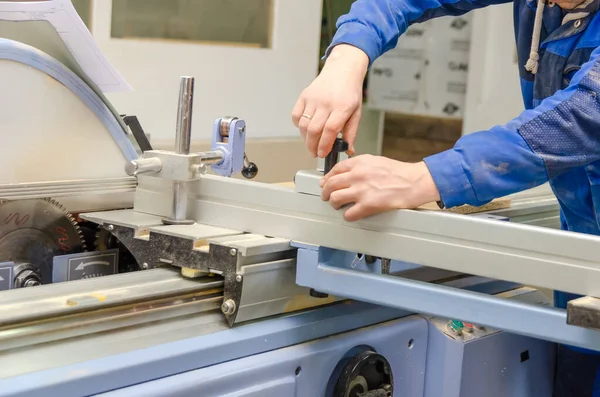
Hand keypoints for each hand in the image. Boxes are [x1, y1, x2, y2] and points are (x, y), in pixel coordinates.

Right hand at [292, 44, 368, 157]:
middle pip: (314, 130)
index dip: (324, 145)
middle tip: (316, 153)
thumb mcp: (356, 112)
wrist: (342, 70)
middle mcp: (326, 102)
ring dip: (306, 139)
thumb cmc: (350, 92)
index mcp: (342, 107)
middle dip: (313, 146)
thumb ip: (351, 132)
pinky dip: (299, 126)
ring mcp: (313, 98)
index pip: (330, 130)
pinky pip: (296, 116)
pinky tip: (306, 129)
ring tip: (311, 144)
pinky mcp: (304, 96)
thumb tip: (348, 150)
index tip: (323, 154)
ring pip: (304, 125)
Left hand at [320, 155, 440, 221]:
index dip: (327, 178)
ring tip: (338, 206)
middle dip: (325, 192)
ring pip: (335, 199)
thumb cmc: (399, 172)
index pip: (334, 170)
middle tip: (326, 197)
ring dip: (335, 204)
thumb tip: (345, 174)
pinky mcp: (368, 205)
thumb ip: (359, 166)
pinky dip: (348, 216)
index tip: (324, 184)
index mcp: (359, 163)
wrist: (414, 181)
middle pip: (330, 185)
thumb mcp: (376, 161)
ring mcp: (362, 190)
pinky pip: (348, 214)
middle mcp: (357, 175)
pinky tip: (352, 214)